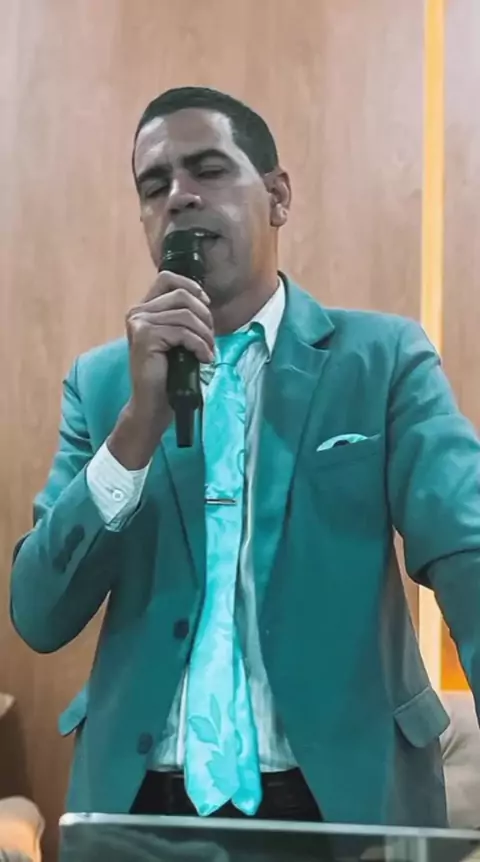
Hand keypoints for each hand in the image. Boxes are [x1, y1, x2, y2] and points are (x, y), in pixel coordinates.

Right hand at [108, 271, 213, 468]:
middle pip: (183, 295)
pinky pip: (184, 332)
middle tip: (210, 339)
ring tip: (208, 351)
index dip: (191, 287)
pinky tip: (204, 359)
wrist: (152, 404)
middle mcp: (137, 312)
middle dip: (204, 316)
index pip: (167, 278)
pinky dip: (200, 346)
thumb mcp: (175, 339)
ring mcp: (139, 323)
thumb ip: (181, 317)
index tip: (206, 305)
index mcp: (142, 309)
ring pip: (186, 315)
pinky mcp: (145, 337)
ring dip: (205, 334)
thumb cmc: (167, 374)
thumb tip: (205, 300)